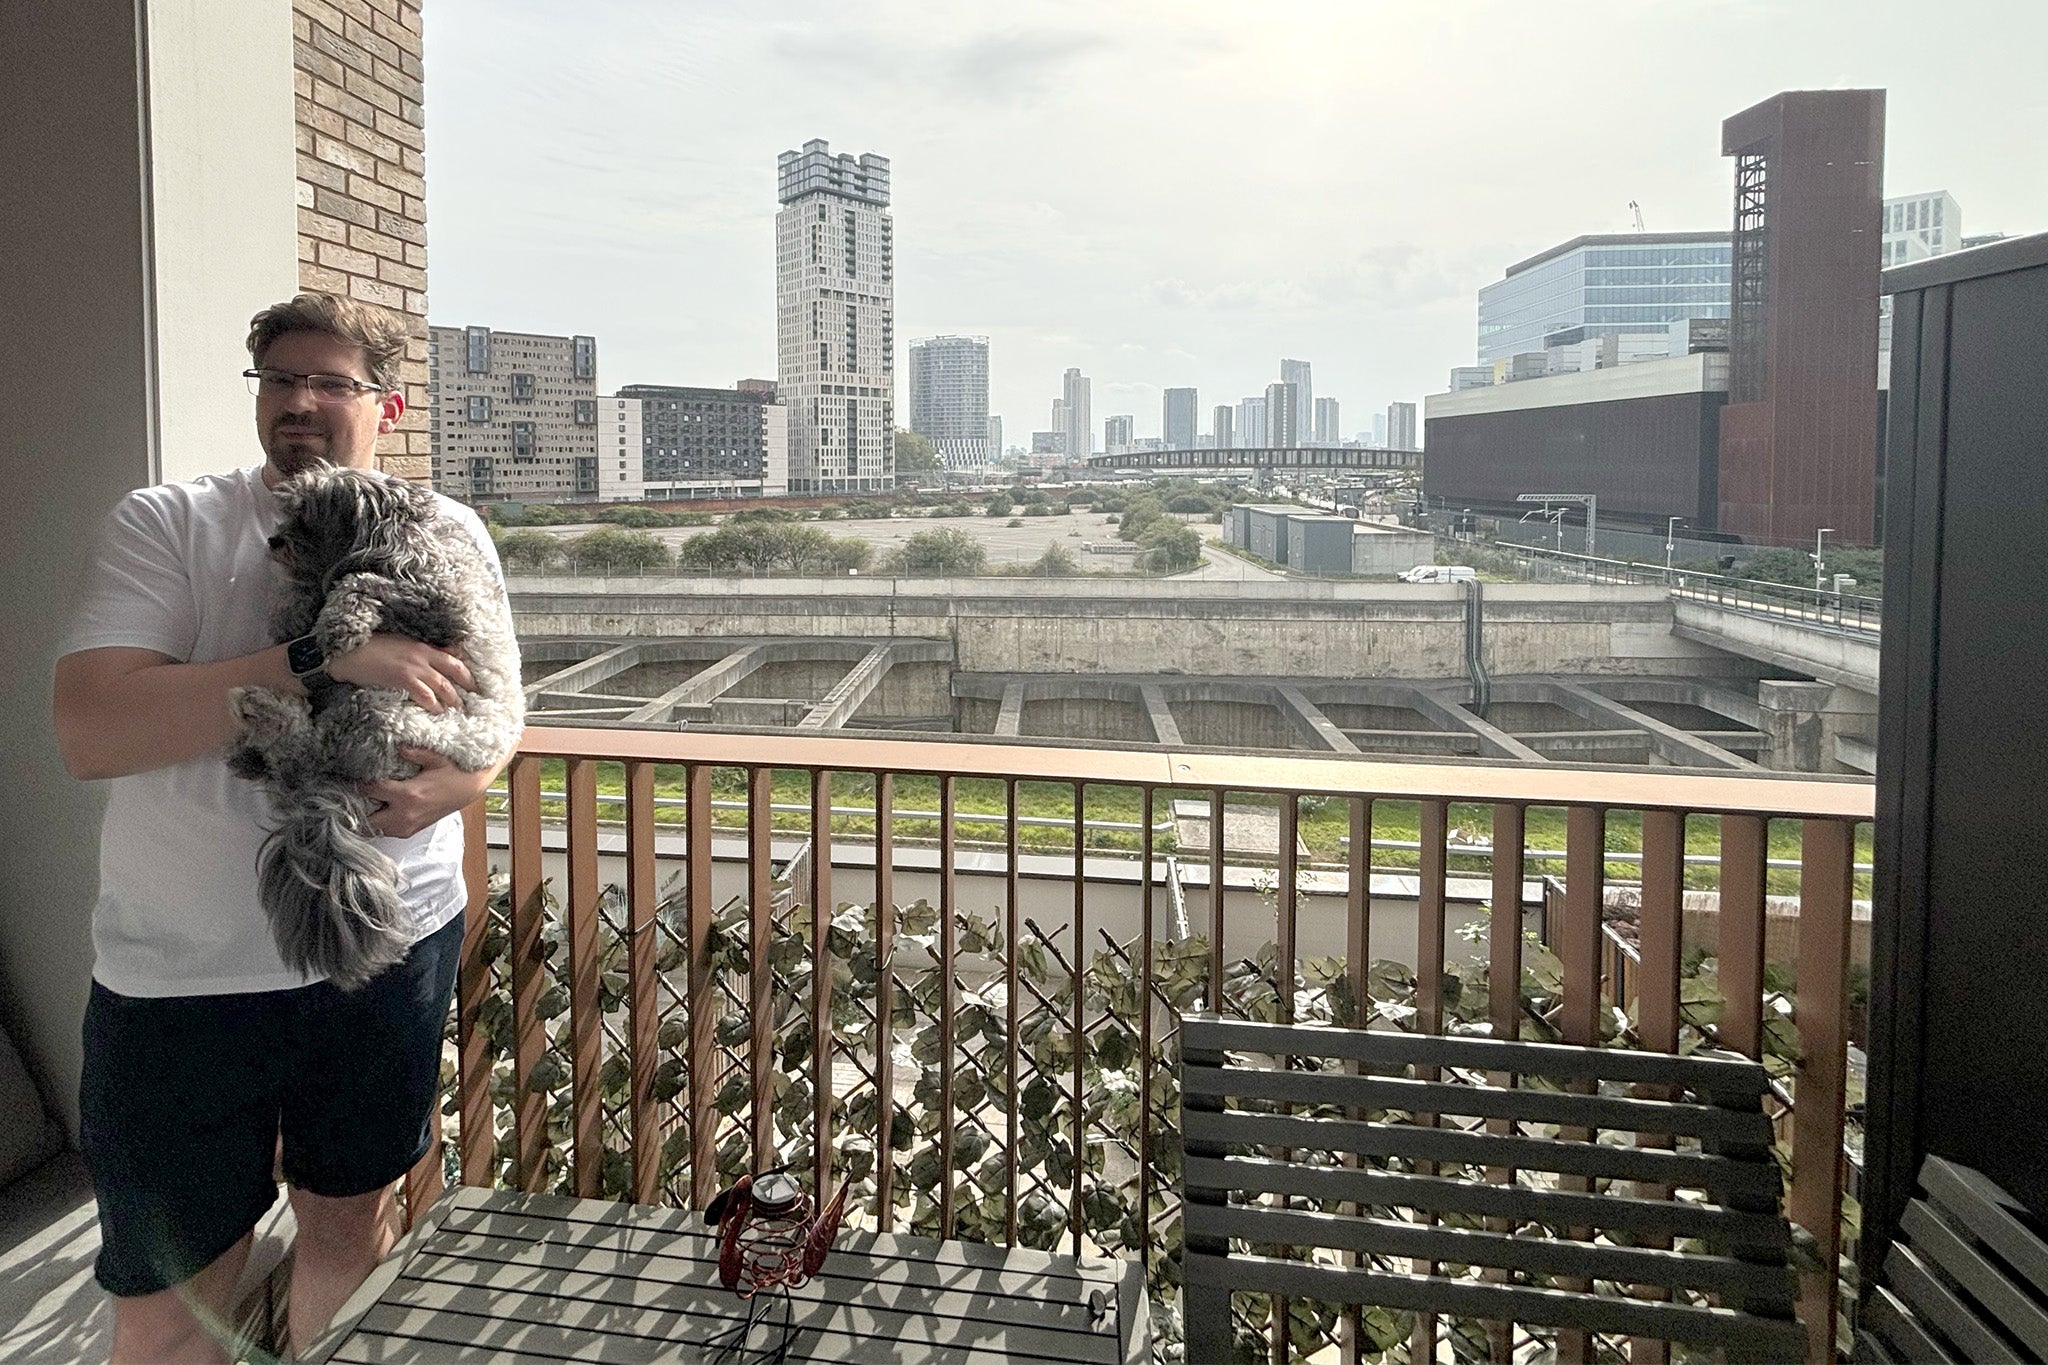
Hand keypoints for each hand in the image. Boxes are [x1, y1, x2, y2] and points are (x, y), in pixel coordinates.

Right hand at [325, 634, 474, 712]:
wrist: (349, 652)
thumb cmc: (372, 648)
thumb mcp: (401, 644)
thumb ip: (420, 652)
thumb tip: (437, 657)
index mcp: (423, 647)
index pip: (454, 658)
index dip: (467, 672)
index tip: (476, 684)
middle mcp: (423, 656)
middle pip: (455, 671)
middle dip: (467, 687)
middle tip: (474, 702)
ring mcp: (414, 667)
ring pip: (443, 686)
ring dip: (453, 700)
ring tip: (459, 712)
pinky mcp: (402, 679)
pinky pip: (425, 695)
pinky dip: (434, 706)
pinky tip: (437, 713)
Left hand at [363, 747, 494, 838]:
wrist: (469, 790)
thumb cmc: (453, 774)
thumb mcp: (435, 758)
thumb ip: (414, 752)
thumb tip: (397, 746)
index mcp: (409, 794)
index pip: (370, 791)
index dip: (358, 783)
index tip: (354, 777)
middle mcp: (405, 814)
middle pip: (366, 820)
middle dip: (355, 809)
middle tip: (350, 797)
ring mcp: (407, 826)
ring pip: (373, 830)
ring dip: (366, 818)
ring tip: (363, 803)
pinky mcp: (410, 831)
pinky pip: (385, 832)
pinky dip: (378, 823)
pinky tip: (378, 810)